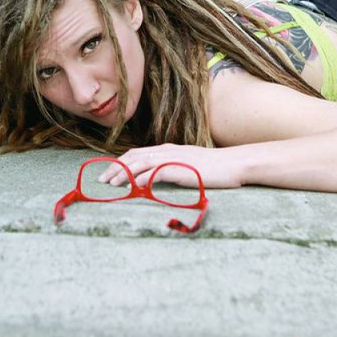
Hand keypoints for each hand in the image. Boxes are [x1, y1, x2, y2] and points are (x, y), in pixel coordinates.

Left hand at [98, 144, 244, 188]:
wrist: (234, 164)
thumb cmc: (216, 168)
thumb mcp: (190, 166)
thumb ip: (174, 169)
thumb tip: (158, 179)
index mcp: (169, 149)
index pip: (138, 153)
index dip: (121, 162)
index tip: (109, 173)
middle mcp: (167, 151)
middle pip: (134, 157)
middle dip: (116, 168)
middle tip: (102, 180)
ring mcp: (173, 159)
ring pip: (139, 163)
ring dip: (123, 174)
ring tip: (111, 185)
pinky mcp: (179, 169)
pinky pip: (154, 173)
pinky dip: (140, 179)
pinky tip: (131, 187)